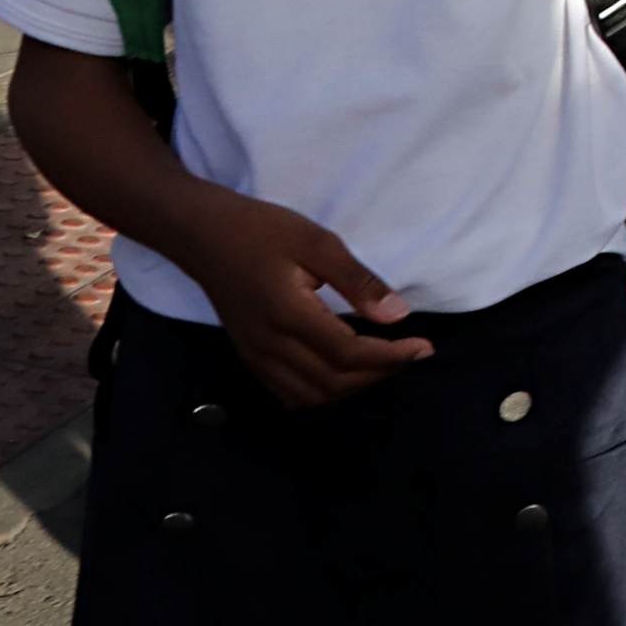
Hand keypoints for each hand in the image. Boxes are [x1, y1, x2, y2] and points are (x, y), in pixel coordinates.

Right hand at [171, 189, 430, 406]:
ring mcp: (255, 356)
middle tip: (410, 354)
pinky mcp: (249, 356)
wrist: (202, 234)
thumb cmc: (261, 230)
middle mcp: (269, 347)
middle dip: (378, 374)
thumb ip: (357, 281)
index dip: (391, 357)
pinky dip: (322, 392)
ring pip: (310, 395)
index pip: (349, 355)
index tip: (424, 346)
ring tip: (383, 364)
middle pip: (333, 383)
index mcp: (289, 316)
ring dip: (352, 388)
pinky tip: (343, 372)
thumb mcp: (316, 242)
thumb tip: (397, 315)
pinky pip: (289, 391)